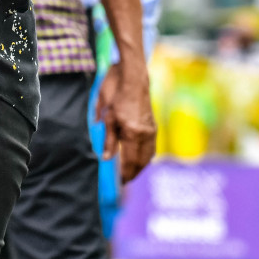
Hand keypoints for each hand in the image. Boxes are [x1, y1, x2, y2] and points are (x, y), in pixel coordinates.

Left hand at [98, 60, 156, 183]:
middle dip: (133, 173)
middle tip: (123, 183)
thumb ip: (108, 138)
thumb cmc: (114, 90)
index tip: (119, 184)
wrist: (132, 74)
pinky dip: (145, 156)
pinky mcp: (152, 125)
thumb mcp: (105, 113)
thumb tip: (107, 158)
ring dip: (140, 166)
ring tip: (129, 174)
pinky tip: (138, 159)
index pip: (130, 161)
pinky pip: (151, 147)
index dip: (125, 174)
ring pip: (148, 155)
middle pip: (141, 161)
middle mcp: (146, 133)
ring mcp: (151, 129)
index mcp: (133, 131)